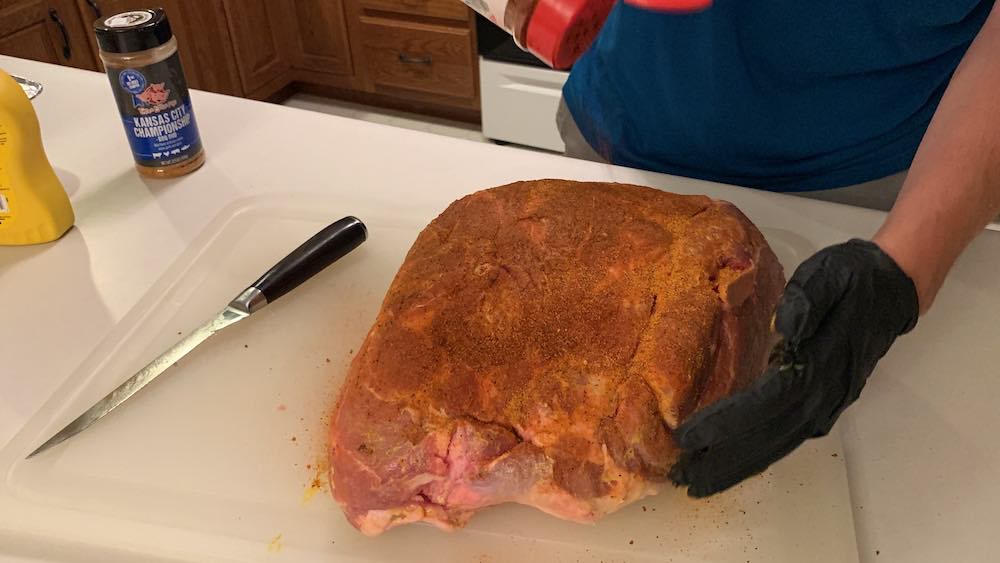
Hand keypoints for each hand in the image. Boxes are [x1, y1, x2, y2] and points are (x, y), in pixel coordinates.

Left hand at [669, 239, 918, 496]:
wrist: (893, 289)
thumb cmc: (853, 278)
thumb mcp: (828, 275)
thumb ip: (807, 300)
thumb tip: (786, 324)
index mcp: (818, 363)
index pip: (764, 401)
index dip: (726, 422)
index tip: (688, 437)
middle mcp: (823, 394)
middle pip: (768, 436)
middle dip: (724, 460)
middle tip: (682, 479)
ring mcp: (828, 404)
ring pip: (778, 445)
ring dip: (739, 467)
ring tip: (699, 482)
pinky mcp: (827, 405)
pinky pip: (788, 439)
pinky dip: (760, 456)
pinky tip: (734, 465)